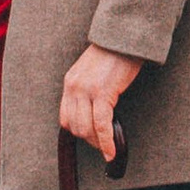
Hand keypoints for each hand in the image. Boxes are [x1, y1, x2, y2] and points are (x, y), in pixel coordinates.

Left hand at [59, 44, 140, 158]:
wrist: (124, 37)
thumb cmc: (114, 55)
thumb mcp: (92, 73)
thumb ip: (88, 91)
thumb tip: (93, 114)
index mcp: (70, 82)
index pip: (65, 117)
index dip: (78, 132)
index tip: (91, 138)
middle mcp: (73, 87)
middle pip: (74, 126)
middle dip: (89, 140)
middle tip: (103, 144)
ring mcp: (86, 90)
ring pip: (86, 129)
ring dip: (98, 143)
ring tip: (109, 146)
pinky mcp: (102, 92)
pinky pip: (101, 125)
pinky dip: (106, 142)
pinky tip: (111, 152)